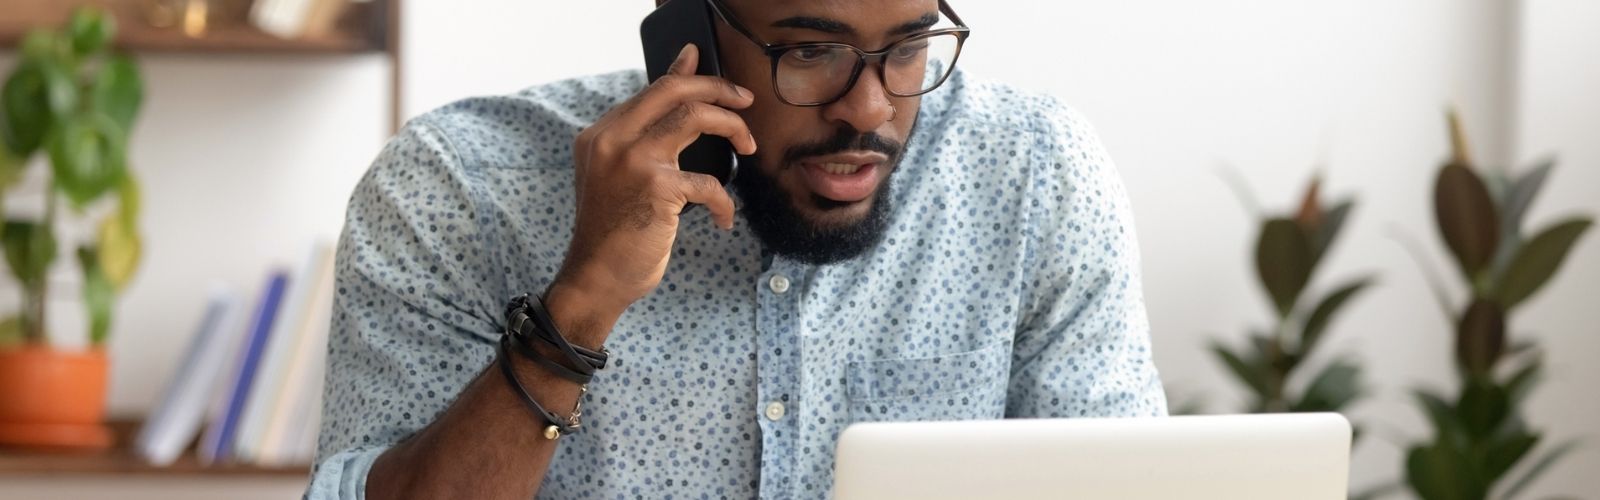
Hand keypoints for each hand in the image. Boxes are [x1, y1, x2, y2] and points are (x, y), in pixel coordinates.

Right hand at [549, 43, 758, 338]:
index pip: (653, 91)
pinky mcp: (656, 187)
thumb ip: (644, 138)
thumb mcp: (620, 176)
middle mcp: (611, 140)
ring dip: (732, 127)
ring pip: (694, 117)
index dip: (692, 79)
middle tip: (746, 100)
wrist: (596, 278)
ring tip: (748, 146)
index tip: (722, 84)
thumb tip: (679, 90)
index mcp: (600, 134)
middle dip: (717, 88)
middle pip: (672, 91)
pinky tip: (723, 218)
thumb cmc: (614, 231)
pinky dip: (723, 201)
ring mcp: (632, 160)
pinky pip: (708, 182)